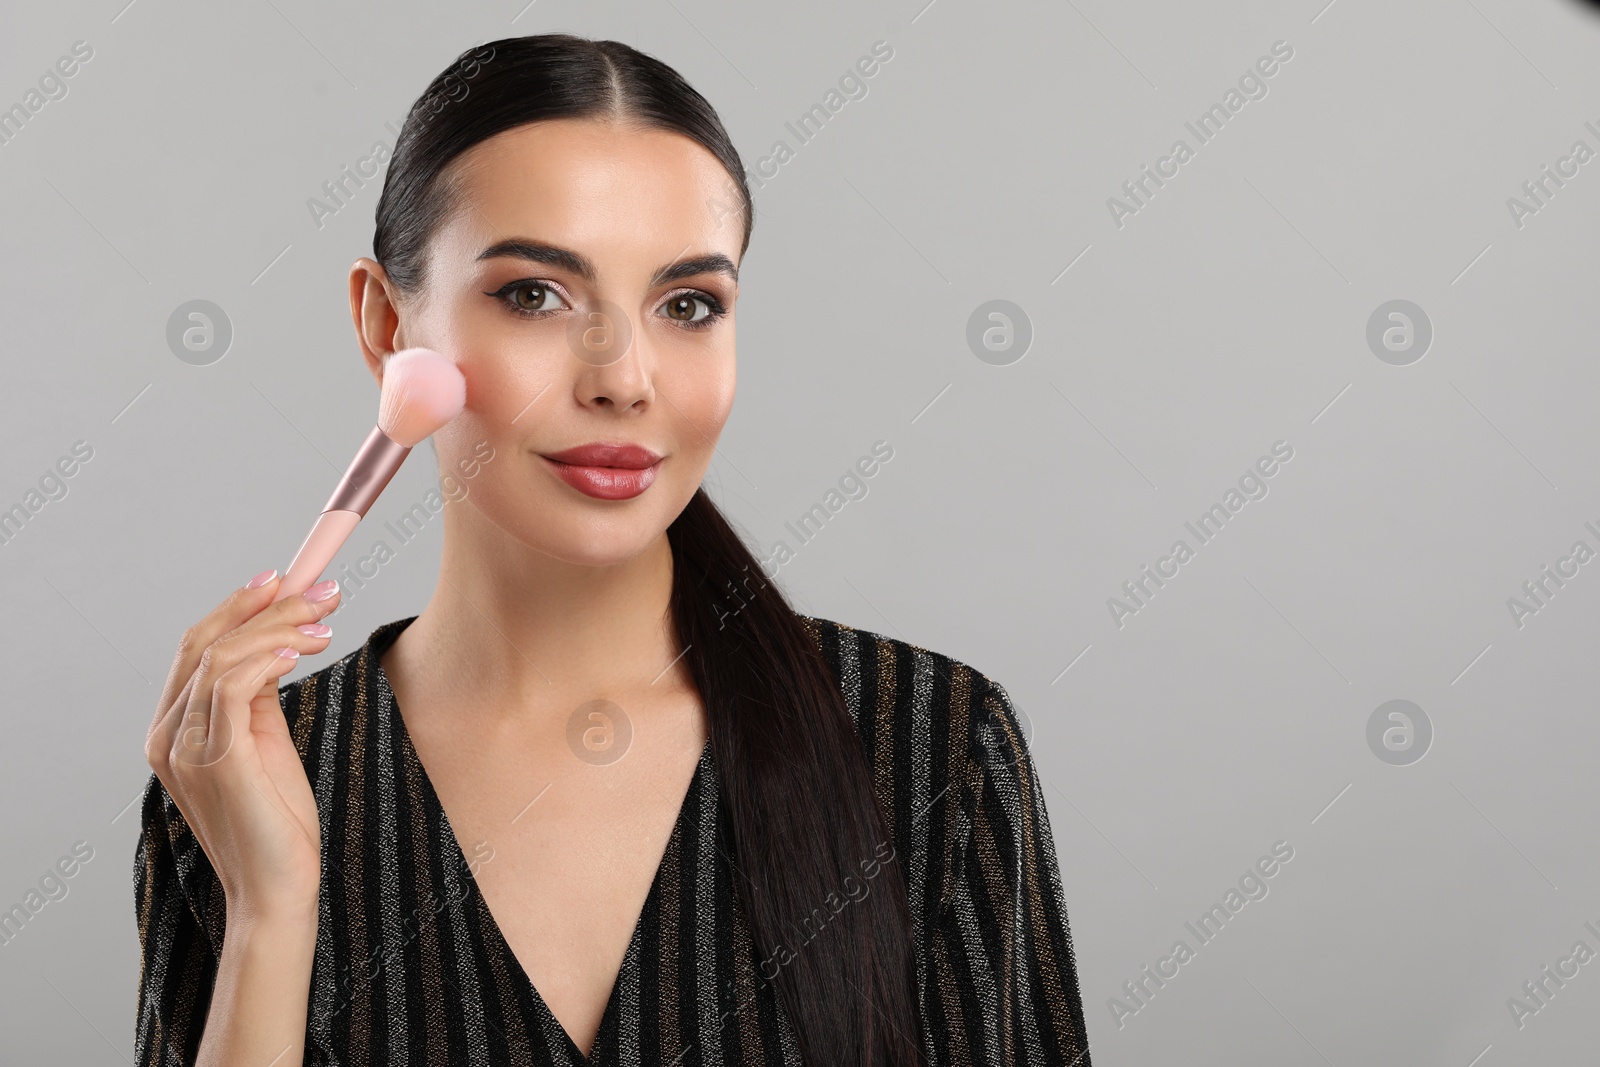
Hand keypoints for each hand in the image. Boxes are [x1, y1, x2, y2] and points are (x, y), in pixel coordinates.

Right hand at [145, 571, 341, 921]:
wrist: (277, 889)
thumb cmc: (278, 822)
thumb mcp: (264, 745)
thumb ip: (256, 698)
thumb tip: (274, 644)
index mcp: (173, 730)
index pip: (196, 648)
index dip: (237, 607)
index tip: (282, 580)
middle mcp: (167, 736)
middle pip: (205, 643)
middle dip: (266, 606)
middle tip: (322, 590)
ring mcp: (184, 748)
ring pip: (222, 656)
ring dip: (280, 627)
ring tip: (326, 621)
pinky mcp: (215, 759)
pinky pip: (232, 685)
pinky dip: (267, 656)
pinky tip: (301, 650)